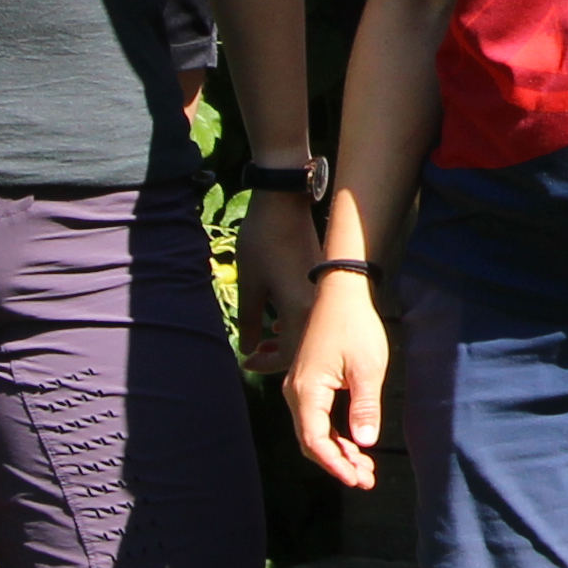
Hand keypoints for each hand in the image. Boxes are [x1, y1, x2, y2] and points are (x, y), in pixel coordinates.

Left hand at [231, 190, 318, 378]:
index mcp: (299, 308)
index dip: (266, 364)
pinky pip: (311, 315)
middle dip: (277, 356)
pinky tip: (278, 322)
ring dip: (285, 341)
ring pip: (307, 330)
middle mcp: (317, 304)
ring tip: (263, 342)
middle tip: (253, 356)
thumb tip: (248, 349)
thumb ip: (250, 321)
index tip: (245, 362)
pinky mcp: (321, 281)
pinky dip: (294, 325)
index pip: (289, 354)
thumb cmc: (263, 242)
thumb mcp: (250, 285)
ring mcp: (322, 292)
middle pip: (302, 345)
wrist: (285, 203)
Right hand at [284, 278, 392, 491]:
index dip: (335, 464)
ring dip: (338, 452)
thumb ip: (365, 407)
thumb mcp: (367, 368)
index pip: (315, 440)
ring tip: (365, 470)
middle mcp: (296, 394)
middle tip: (366, 480)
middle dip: (338, 463)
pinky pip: (317, 419)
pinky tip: (356, 446)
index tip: (357, 480)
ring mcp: (299, 390)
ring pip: (314, 432)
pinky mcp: (308, 385)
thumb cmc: (356, 327)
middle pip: (312, 441)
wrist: (341, 294)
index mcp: (306, 392)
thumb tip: (364, 443)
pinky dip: (335, 435)